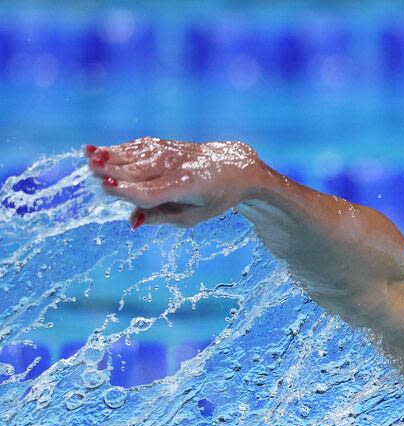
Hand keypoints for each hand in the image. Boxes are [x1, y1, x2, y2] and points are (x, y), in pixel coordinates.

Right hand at [85, 137, 263, 228]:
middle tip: (90, 170)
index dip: (129, 191)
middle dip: (115, 171)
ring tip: (87, 155)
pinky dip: (117, 150)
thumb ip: (162, 217)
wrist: (234, 167)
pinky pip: (136, 147)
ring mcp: (169, 152)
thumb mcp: (194, 217)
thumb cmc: (213, 198)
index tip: (106, 186)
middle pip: (140, 171)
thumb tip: (132, 221)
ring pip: (135, 156)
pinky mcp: (162, 145)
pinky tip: (95, 151)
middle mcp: (177, 166)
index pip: (153, 191)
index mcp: (188, 187)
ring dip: (110, 156)